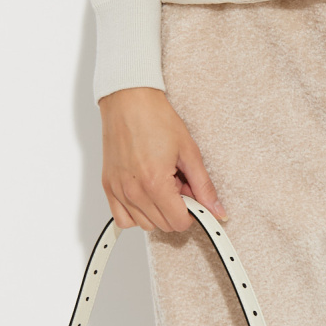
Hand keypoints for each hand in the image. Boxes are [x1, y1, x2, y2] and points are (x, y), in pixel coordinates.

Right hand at [98, 86, 223, 234]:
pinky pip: (122, 218)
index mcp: (155, 183)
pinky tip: (145, 195)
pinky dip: (136, 213)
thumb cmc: (155, 118)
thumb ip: (204, 186)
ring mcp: (118, 190)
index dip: (192, 213)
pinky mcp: (108, 186)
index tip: (194, 199)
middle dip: (176, 210)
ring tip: (160, 185)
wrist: (129, 100)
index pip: (179, 223)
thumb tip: (216, 209)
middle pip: (163, 225)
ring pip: (144, 224)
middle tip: (178, 185)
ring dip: (157, 211)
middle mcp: (133, 190)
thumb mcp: (189, 152)